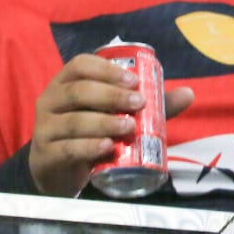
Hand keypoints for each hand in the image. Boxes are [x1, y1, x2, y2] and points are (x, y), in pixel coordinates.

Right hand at [29, 53, 194, 196]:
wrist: (58, 168)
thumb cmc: (90, 130)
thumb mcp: (115, 113)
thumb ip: (150, 105)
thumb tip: (189, 93)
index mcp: (66, 83)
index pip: (80, 65)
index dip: (107, 70)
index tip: (134, 80)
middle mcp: (51, 101)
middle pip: (79, 91)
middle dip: (111, 95)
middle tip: (139, 103)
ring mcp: (45, 129)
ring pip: (74, 121)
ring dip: (104, 122)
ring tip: (129, 127)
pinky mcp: (46, 156)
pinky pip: (67, 149)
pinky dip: (88, 147)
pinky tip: (107, 147)